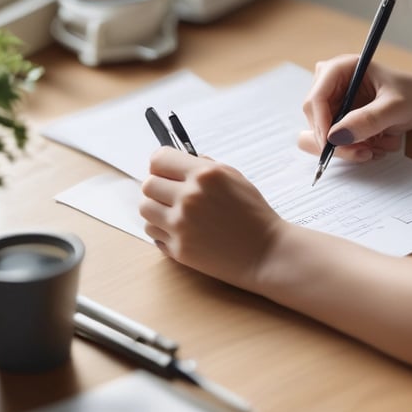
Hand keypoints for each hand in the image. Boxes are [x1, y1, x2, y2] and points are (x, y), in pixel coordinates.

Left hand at [139, 147, 283, 289]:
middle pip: (148, 184)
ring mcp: (182, 224)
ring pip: (145, 208)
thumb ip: (204, 166)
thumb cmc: (253, 214)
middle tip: (172, 194)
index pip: (159, 159)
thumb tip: (178, 161)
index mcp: (205, 174)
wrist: (266, 252)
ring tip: (174, 213)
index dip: (161, 165)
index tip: (166, 171)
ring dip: (156, 209)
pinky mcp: (179, 248)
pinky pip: (153, 232)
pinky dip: (162, 230)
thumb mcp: (234, 178)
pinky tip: (180, 230)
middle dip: (158, 187)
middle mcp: (190, 197)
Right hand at [299, 56, 411, 161]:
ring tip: (377, 146)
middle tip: (365, 152)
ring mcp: (334, 102)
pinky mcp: (339, 118)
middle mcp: (331, 84)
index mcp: (341, 69)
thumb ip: (368, 120)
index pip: (315, 99)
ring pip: (324, 135)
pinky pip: (335, 142)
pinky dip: (354, 148)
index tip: (334, 146)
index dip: (320, 125)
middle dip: (339, 141)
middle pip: (317, 121)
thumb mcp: (395, 107)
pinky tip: (375, 144)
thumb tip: (336, 136)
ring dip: (350, 147)